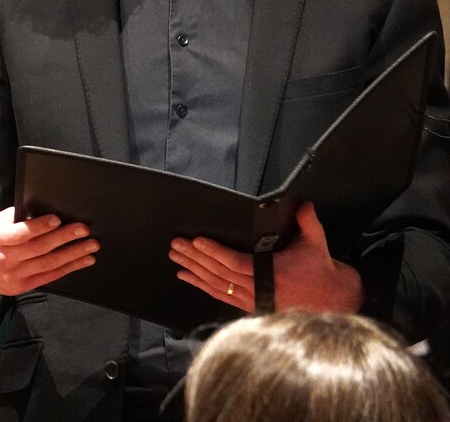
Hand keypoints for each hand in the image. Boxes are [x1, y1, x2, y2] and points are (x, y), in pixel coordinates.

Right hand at [0, 207, 98, 304]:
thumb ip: (17, 217)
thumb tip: (43, 210)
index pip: (19, 233)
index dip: (39, 226)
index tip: (57, 219)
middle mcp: (4, 258)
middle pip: (39, 248)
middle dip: (64, 237)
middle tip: (83, 229)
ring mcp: (13, 275)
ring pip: (48, 263)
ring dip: (73, 254)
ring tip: (91, 245)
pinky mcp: (22, 286)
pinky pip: (50, 276)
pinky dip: (69, 268)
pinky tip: (83, 260)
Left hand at [170, 202, 363, 312]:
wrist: (334, 301)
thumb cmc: (321, 270)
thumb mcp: (317, 243)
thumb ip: (308, 222)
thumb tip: (303, 203)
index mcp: (272, 274)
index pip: (236, 263)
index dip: (215, 252)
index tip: (197, 241)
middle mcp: (259, 289)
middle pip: (219, 273)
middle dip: (195, 258)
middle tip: (176, 245)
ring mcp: (252, 300)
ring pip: (216, 285)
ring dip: (194, 270)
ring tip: (176, 258)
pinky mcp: (249, 306)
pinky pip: (220, 295)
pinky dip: (201, 285)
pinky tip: (186, 277)